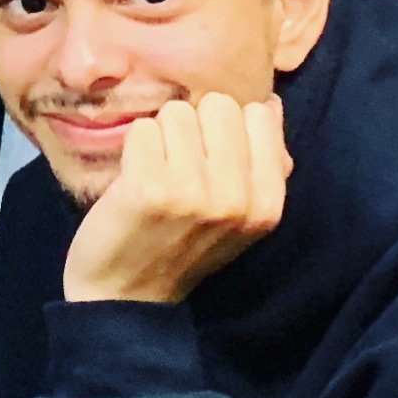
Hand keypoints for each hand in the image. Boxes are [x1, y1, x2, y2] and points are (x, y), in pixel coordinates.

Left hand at [63, 92, 290, 304]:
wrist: (127, 294)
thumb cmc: (182, 243)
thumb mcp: (240, 216)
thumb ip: (261, 163)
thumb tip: (269, 103)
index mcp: (268, 204)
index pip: (258, 114)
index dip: (227, 126)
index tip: (212, 157)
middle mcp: (238, 199)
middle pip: (218, 104)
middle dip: (194, 125)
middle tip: (180, 165)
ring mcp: (193, 194)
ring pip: (176, 112)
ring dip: (161, 137)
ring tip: (157, 175)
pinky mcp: (149, 188)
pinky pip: (143, 129)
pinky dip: (134, 148)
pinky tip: (134, 180)